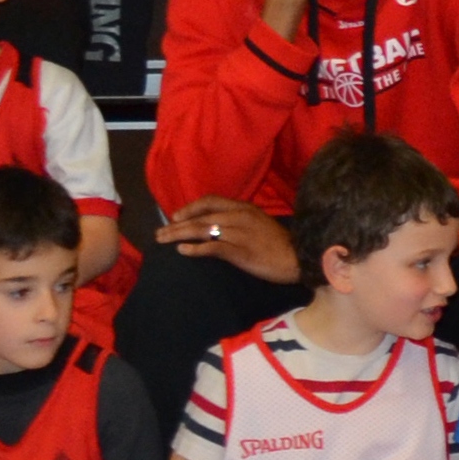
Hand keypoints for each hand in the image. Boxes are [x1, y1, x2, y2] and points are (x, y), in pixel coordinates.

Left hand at [158, 198, 300, 284]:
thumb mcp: (258, 224)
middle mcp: (239, 217)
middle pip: (200, 217)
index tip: (175, 217)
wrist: (299, 258)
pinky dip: (195, 249)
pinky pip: (212, 247)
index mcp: (244, 208)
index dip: (189, 208)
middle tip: (160, 233)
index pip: (210, 201)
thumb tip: (215, 226)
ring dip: (179, 235)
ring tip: (163, 240)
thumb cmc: (278, 244)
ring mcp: (239, 234)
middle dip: (176, 225)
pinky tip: (182, 251)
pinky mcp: (240, 252)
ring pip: (202, 230)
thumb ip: (238, 221)